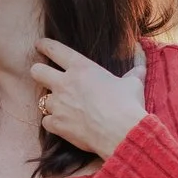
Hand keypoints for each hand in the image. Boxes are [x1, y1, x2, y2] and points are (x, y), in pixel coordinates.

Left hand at [30, 39, 146, 157]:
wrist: (121, 132)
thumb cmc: (127, 105)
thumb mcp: (132, 83)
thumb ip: (133, 73)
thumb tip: (140, 66)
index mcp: (82, 68)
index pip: (55, 50)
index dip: (45, 45)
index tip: (40, 44)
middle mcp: (65, 84)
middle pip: (36, 71)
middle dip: (38, 72)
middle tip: (44, 76)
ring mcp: (59, 105)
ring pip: (42, 100)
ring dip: (51, 103)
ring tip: (62, 107)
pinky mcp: (57, 124)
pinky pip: (46, 122)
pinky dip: (52, 123)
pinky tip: (62, 124)